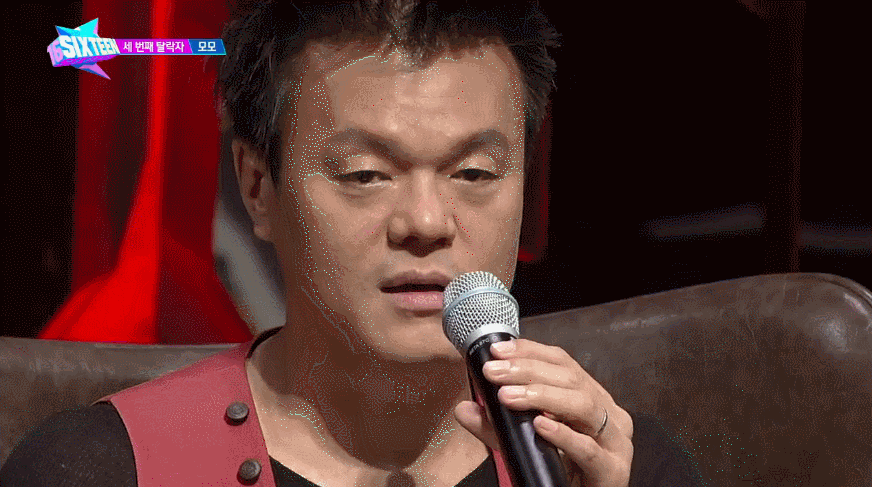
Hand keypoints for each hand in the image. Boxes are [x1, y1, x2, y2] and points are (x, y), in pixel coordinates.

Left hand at [454, 339, 633, 486]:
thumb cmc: (560, 471)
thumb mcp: (523, 443)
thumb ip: (496, 427)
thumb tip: (463, 409)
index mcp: (590, 397)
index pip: (561, 362)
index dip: (529, 351)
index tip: (497, 350)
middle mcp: (608, 413)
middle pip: (570, 378)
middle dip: (527, 370)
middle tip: (494, 372)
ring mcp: (615, 440)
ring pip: (583, 405)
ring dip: (542, 396)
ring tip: (509, 396)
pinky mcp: (613, 469)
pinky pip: (589, 449)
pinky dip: (564, 435)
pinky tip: (541, 426)